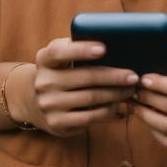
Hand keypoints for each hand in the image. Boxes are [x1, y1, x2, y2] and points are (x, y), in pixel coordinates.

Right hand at [8, 38, 138, 136]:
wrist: (34, 101)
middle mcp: (43, 82)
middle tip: (133, 75)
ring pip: (91, 97)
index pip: (59, 52)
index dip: (81, 50)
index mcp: (44, 60)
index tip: (104, 48)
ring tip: (130, 89)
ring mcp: (49, 105)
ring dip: (116, 93)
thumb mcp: (59, 56)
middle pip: (85, 77)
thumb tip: (112, 43)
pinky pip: (90, 117)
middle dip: (113, 76)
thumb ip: (75, 46)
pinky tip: (118, 103)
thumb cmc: (58, 71)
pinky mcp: (58, 123)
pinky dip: (108, 110)